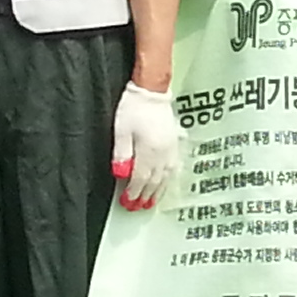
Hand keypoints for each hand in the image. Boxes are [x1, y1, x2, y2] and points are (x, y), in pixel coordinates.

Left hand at [111, 82, 178, 210]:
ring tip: (151, 202)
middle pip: (154, 181)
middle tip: (137, 207)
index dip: (133, 192)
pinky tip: (164, 183)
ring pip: (166, 177)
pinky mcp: (174, 143)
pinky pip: (173, 168)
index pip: (140, 179)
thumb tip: (121, 174)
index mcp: (149, 151)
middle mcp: (163, 154)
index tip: (127, 202)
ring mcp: (171, 149)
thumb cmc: (133, 107)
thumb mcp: (121, 131)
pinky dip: (167, 179)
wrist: (152, 89)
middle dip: (145, 196)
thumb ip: (122, 155)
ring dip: (158, 191)